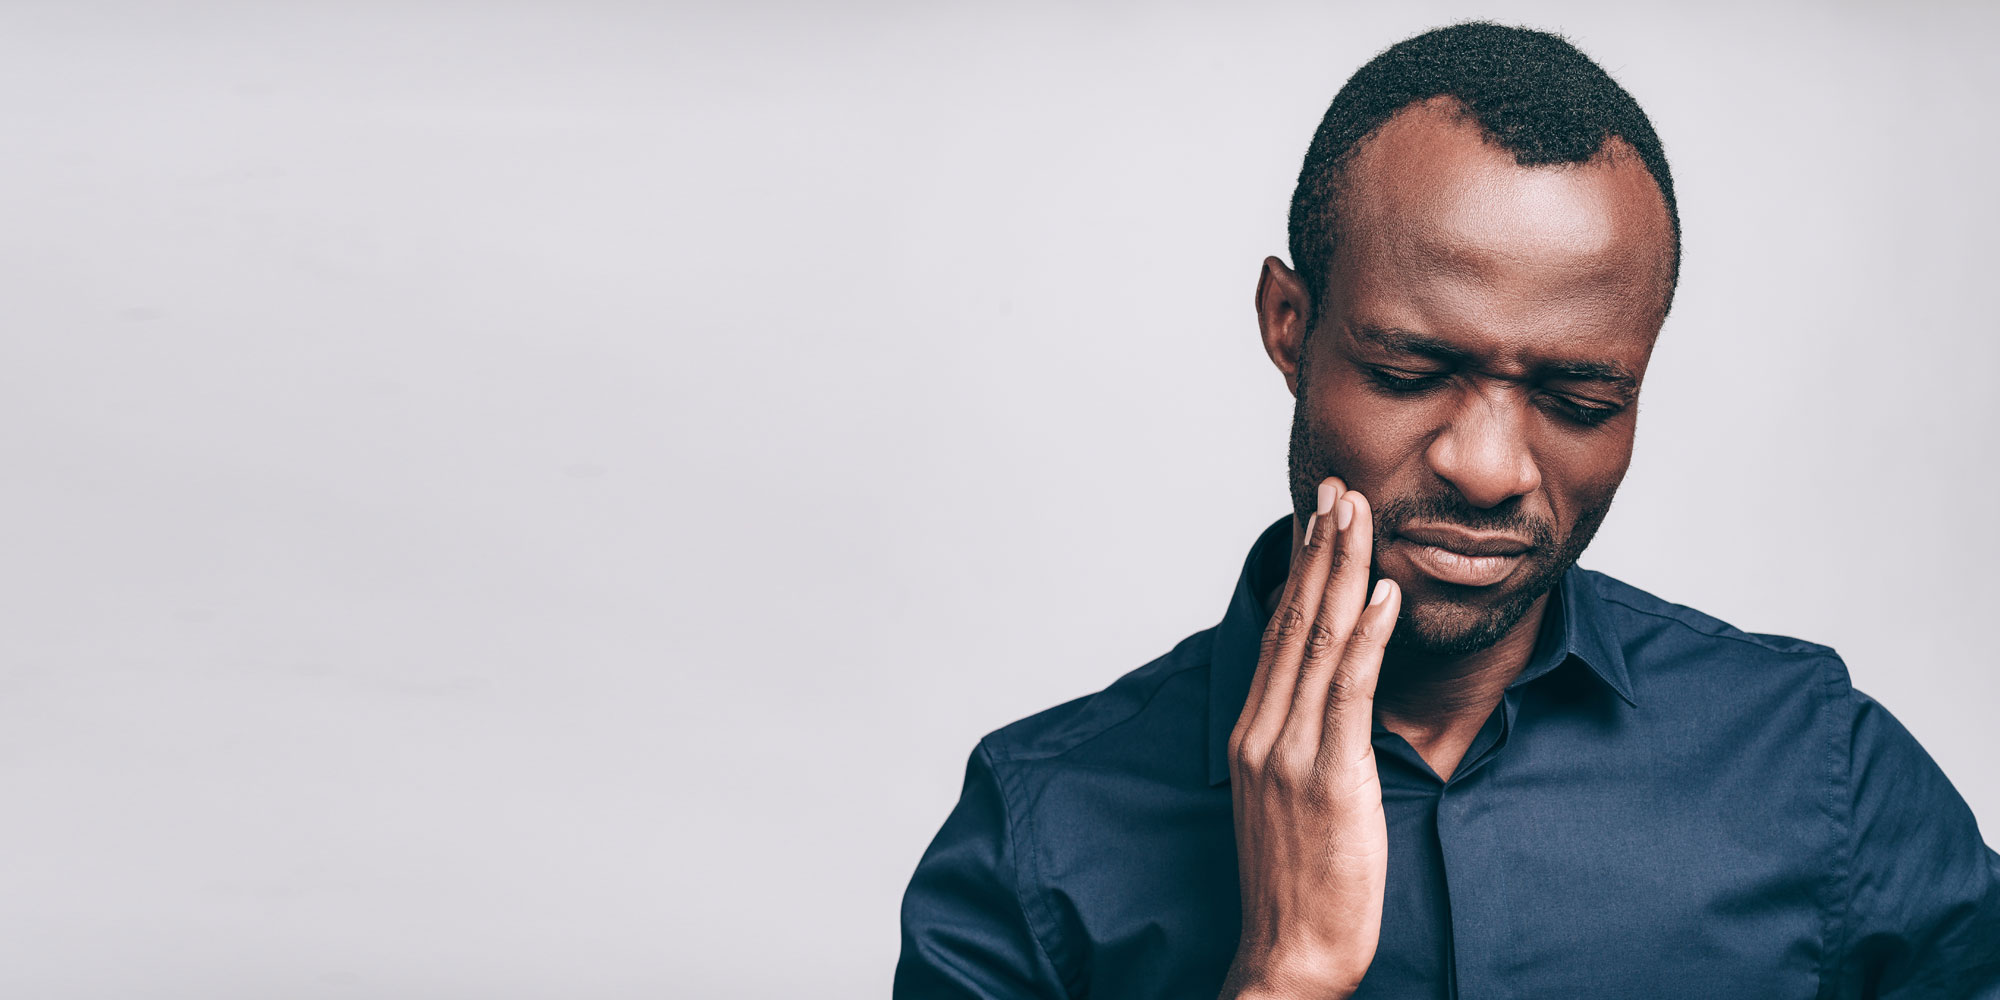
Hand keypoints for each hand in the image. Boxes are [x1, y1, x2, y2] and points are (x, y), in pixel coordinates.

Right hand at [1218, 478, 1400, 999]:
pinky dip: (1368, 637)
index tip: (1318, 518)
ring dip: (1342, 571)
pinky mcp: (1328, 777)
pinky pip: (1348, 691)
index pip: (1278, 633)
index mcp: (1253, 735)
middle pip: (1293, 622)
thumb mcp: (1292, 801)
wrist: (1290, 955)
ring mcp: (1290, 753)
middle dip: (1319, 550)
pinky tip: (1385, 594)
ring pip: (1318, 642)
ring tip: (1360, 516)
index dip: (1300, 571)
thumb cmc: (1300, 886)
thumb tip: (1336, 700)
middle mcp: (1263, 733)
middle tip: (1338, 489)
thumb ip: (1305, 745)